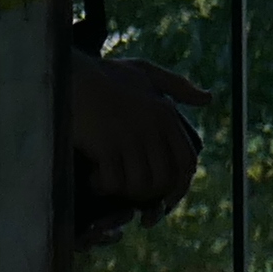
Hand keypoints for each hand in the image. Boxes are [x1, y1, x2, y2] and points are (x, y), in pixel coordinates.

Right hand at [67, 51, 204, 225]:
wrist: (64, 72)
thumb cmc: (103, 74)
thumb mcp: (144, 72)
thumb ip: (177, 85)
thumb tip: (208, 98)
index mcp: (165, 113)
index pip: (186, 162)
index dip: (178, 186)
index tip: (164, 199)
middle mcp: (152, 126)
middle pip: (163, 178)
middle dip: (147, 193)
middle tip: (126, 191)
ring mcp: (129, 136)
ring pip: (139, 184)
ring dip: (122, 190)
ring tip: (104, 181)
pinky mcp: (105, 145)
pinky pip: (113, 182)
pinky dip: (102, 186)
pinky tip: (91, 178)